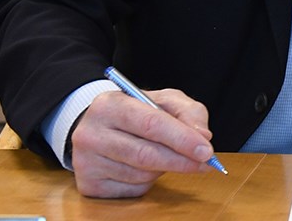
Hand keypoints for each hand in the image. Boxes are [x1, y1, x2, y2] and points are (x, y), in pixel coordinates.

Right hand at [69, 89, 215, 197]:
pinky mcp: (88, 184)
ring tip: (164, 155)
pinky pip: (131, 189)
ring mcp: (85, 161)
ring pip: (141, 174)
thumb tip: (203, 137)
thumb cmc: (137, 113)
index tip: (206, 150)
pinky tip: (144, 168)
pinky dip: (148, 182)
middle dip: (181, 160)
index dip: (182, 139)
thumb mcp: (164, 101)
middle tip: (206, 163)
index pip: (150, 124)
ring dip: (163, 169)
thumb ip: (188, 113)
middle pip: (145, 154)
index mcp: (109, 104)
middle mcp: (90, 132)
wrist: (100, 127)